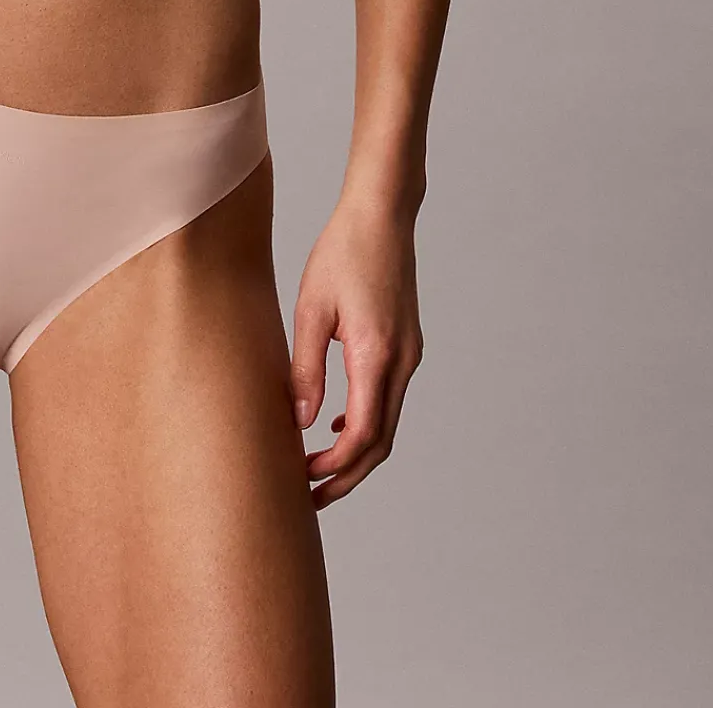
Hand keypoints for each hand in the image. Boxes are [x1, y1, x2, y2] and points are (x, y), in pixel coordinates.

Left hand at [289, 195, 423, 508]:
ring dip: (357, 453)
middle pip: (380, 442)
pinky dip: (367, 422)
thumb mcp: (312, 308)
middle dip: (347, 475)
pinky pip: (390, 399)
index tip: (303, 478)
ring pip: (388, 424)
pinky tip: (337, 422)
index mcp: (377, 354)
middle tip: (309, 498)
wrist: (383, 214)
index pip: (363, 434)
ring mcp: (410, 355)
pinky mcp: (407, 345)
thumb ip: (306, 367)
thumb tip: (302, 422)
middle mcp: (402, 361)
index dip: (335, 466)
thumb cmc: (343, 252)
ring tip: (317, 467)